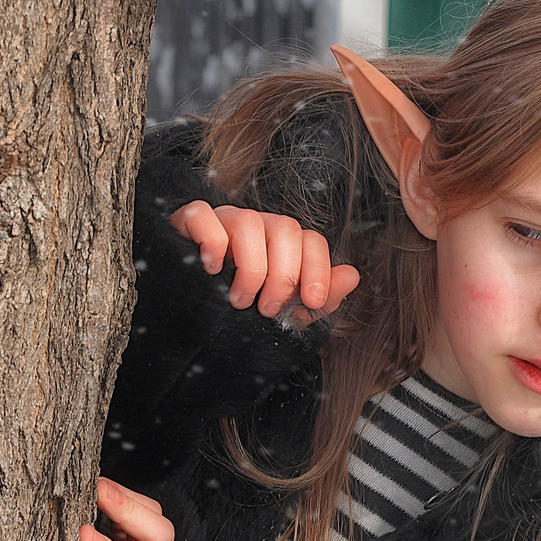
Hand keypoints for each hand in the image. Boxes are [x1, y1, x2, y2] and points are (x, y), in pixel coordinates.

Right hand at [167, 202, 359, 323]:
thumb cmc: (239, 316)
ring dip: (250, 268)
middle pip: (284, 228)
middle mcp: (256, 226)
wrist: (190, 326)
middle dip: (283, 275)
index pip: (310, 239)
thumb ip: (319, 297)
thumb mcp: (285, 314)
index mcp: (281, 243)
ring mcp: (222, 221)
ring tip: (239, 301)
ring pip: (247, 222)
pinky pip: (202, 215)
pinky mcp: (187, 223)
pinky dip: (211, 241)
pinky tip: (211, 270)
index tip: (312, 302)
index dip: (318, 269)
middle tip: (268, 309)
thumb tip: (353, 275)